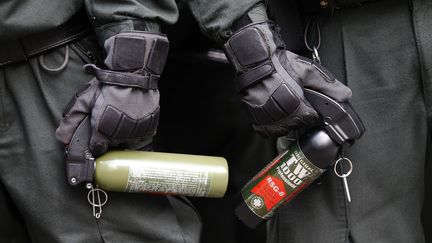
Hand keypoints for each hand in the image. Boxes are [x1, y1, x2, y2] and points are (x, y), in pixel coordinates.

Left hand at [56, 32, 168, 155]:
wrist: (133, 76)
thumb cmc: (107, 87)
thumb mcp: (84, 101)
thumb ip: (71, 121)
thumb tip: (62, 138)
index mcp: (103, 132)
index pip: (98, 149)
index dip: (96, 142)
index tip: (97, 134)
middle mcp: (120, 136)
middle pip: (113, 145)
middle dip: (110, 136)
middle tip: (109, 119)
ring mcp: (136, 133)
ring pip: (128, 142)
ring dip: (124, 134)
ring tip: (122, 117)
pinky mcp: (149, 129)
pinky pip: (141, 137)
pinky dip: (137, 132)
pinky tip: (132, 119)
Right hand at [223, 22, 350, 137]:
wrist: (253, 61)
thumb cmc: (279, 64)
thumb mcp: (308, 71)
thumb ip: (328, 85)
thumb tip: (346, 95)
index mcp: (297, 107)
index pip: (311, 119)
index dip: (311, 111)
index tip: (308, 103)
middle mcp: (282, 116)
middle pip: (296, 125)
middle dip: (298, 115)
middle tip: (294, 99)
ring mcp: (267, 119)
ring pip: (282, 129)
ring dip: (285, 121)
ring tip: (283, 105)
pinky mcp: (256, 118)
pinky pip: (267, 130)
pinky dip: (272, 125)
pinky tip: (273, 112)